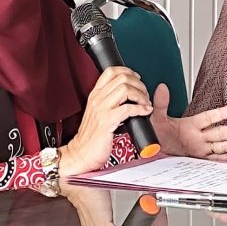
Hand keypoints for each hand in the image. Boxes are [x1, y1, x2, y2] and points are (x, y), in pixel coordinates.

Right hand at [58, 65, 151, 181]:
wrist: (81, 154)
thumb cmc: (91, 137)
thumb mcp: (98, 113)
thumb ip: (108, 102)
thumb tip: (126, 94)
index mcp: (95, 95)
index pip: (111, 71)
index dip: (128, 71)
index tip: (137, 78)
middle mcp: (97, 99)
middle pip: (122, 78)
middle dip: (139, 84)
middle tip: (144, 95)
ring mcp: (101, 110)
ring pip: (126, 89)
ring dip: (141, 95)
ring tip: (145, 104)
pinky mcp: (107, 122)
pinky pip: (128, 109)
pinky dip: (141, 108)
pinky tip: (145, 112)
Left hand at [151, 83, 226, 161]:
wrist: (149, 150)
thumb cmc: (154, 133)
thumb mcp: (156, 118)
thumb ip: (161, 104)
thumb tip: (162, 88)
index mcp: (190, 124)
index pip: (209, 118)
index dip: (221, 113)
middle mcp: (198, 136)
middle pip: (220, 133)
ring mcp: (200, 147)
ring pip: (222, 145)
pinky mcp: (198, 159)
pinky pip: (214, 159)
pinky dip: (226, 159)